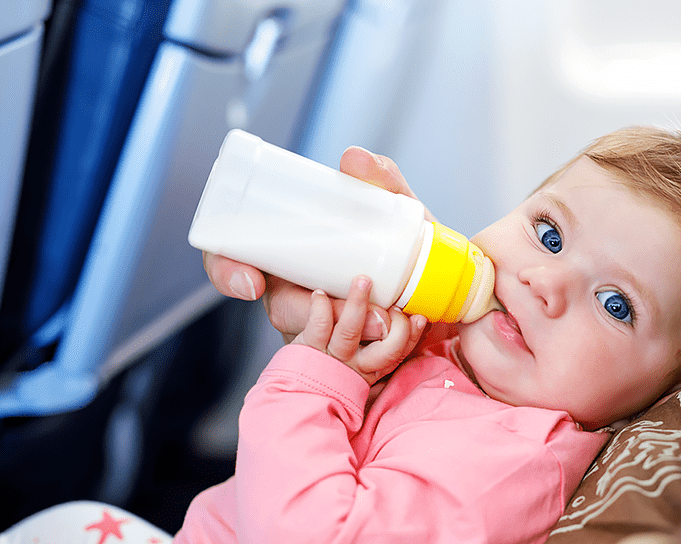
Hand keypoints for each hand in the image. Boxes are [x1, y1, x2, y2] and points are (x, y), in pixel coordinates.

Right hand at [201, 146, 428, 341]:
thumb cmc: (414, 245)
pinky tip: (399, 334)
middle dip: (308, 313)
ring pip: (314, 338)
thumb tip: (352, 159)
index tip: (252, 283)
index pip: (233, 260)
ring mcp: (325, 328)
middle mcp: (302, 292)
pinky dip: (378, 350)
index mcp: (294, 255)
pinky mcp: (352, 354)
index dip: (227, 272)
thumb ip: (383, 180)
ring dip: (347, 330)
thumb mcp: (400, 209)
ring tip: (386, 320)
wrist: (453, 290)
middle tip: (346, 300)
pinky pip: (349, 361)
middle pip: (278, 308)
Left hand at [292, 276, 427, 384]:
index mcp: (372, 362)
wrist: (287, 319)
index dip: (413, 337)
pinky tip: (320, 293)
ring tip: (363, 279)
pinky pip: (318, 327)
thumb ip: (382, 322)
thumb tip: (414, 310)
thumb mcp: (358, 333)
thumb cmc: (329, 326)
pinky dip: (320, 308)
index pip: (400, 353)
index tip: (419, 317)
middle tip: (397, 304)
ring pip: (350, 334)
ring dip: (358, 306)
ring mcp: (332, 355)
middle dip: (398, 329)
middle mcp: (356, 362)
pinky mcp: (309, 345)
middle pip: (386, 353)